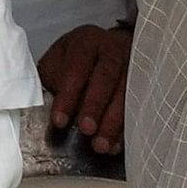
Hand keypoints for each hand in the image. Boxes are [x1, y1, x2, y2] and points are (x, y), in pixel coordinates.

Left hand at [36, 21, 132, 150]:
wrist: (107, 49)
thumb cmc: (76, 62)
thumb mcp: (58, 62)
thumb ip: (51, 80)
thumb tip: (41, 107)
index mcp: (86, 41)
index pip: (77, 66)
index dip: (69, 95)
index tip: (60, 121)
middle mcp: (112, 48)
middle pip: (107, 76)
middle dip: (96, 105)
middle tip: (87, 130)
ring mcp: (133, 62)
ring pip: (127, 90)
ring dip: (114, 120)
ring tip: (101, 146)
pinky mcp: (145, 79)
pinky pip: (140, 103)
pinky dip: (128, 127)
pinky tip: (117, 145)